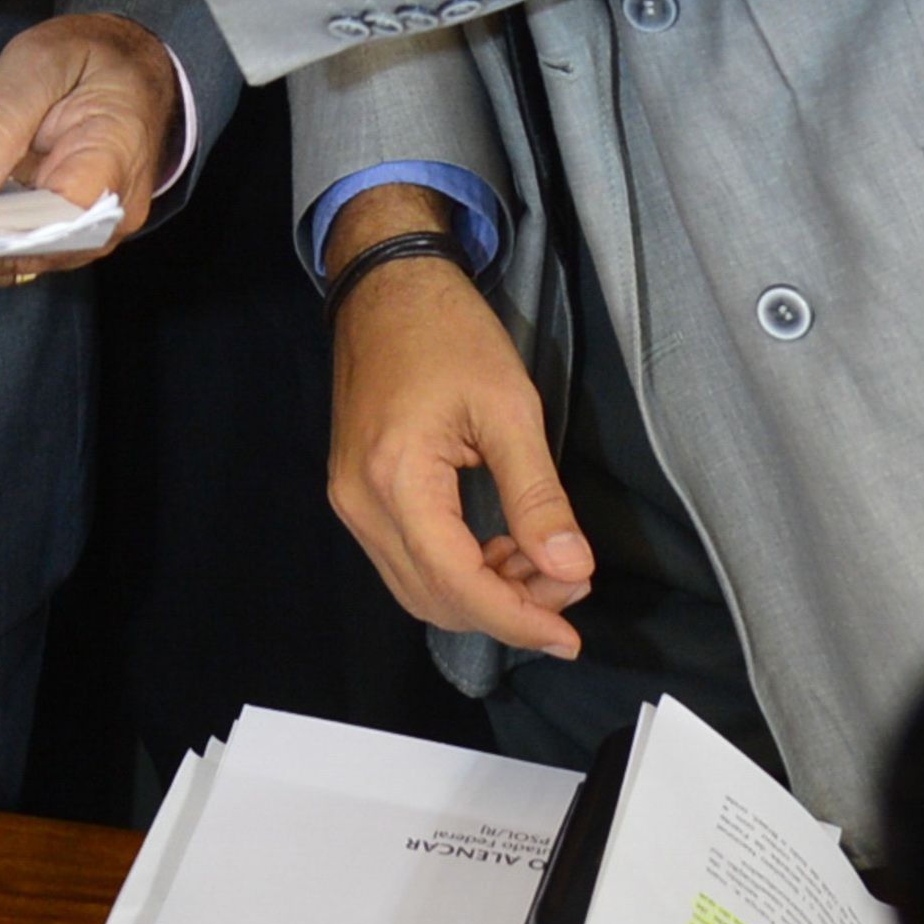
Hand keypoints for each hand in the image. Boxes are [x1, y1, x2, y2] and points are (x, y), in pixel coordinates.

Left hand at [0, 13, 181, 283]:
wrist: (132, 71)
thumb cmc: (90, 58)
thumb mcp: (40, 61)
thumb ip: (0, 119)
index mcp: (117, 152)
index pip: (66, 212)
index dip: (6, 228)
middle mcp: (116, 208)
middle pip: (43, 247)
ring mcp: (97, 228)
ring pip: (32, 258)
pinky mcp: (74, 233)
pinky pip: (29, 252)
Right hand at [323, 193, 591, 656]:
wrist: (387, 287)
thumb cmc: (449, 332)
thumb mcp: (510, 406)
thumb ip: (538, 495)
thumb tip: (571, 570)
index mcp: (397, 479)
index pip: (459, 584)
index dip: (518, 620)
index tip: (571, 636)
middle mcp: (361, 503)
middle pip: (435, 598)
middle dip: (508, 608)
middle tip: (568, 583)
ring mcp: (352, 500)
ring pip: (418, 588)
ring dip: (483, 594)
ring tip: (541, 564)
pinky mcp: (357, 493)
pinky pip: (407, 560)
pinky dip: (457, 570)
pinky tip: (501, 546)